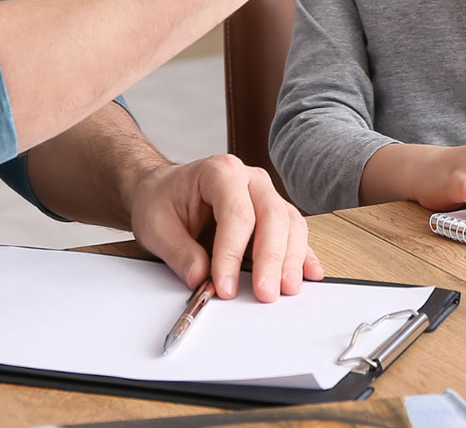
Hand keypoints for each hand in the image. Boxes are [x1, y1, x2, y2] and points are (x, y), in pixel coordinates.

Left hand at [130, 154, 323, 302]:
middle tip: (265, 293)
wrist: (164, 191)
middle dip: (271, 258)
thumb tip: (200, 279)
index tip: (225, 287)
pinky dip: (303, 254)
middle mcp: (250, 179)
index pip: (237, 214)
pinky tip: (309, 274)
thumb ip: (179, 253)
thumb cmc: (162, 201)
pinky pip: (294, 231)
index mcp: (220, 172)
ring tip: (287, 289)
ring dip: (291, 258)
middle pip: (272, 216)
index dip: (233, 253)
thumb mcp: (155, 226)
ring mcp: (265, 195)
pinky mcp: (273, 214)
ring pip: (290, 224)